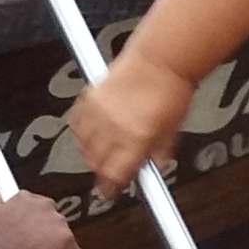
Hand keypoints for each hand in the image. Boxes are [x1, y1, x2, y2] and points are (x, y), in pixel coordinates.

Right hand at [63, 49, 193, 199]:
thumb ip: (159, 153)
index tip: (110, 191)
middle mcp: (113, 128)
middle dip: (101, 171)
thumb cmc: (171, 89)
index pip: (114, 175)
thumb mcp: (172, 130)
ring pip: (83, 145)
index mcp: (135, 140)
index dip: (110, 187)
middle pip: (96, 162)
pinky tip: (89, 134)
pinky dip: (80, 132)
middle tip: (109, 172)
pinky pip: (76, 123)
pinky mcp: (89, 97)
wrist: (160, 58)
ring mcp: (99, 113)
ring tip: (100, 153)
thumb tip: (153, 168)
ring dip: (90, 153)